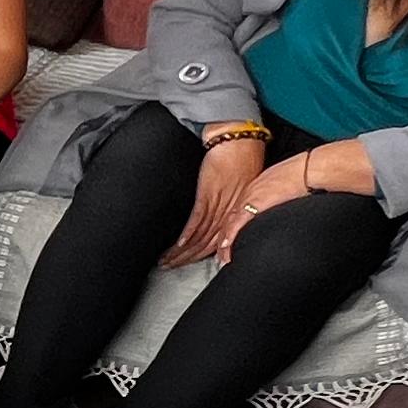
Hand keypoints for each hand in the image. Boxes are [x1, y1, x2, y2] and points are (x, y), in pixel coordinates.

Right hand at [162, 137, 267, 267]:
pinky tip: (178, 244)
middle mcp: (227, 214)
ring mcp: (218, 205)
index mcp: (235, 214)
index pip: (216, 244)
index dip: (199, 257)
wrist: (239, 140)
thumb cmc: (242, 159)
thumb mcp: (242, 187)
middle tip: (167, 267)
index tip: (184, 265)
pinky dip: (188, 234)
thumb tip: (222, 215)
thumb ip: (231, 204)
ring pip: (200, 236)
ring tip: (165, 260)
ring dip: (182, 251)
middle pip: (205, 245)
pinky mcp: (209, 194)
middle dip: (185, 259)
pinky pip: (198, 219)